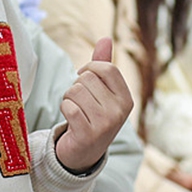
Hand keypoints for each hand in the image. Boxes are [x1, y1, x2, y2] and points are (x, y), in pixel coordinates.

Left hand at [55, 38, 133, 172]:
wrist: (83, 154)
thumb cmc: (92, 116)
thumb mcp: (101, 92)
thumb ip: (103, 65)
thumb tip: (106, 38)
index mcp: (127, 98)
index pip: (107, 68)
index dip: (89, 69)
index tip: (83, 79)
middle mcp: (120, 111)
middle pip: (87, 79)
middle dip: (76, 87)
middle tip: (80, 103)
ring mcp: (106, 124)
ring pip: (75, 91)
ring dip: (68, 99)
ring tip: (75, 111)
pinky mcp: (88, 135)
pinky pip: (68, 107)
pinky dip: (64, 110)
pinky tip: (71, 121)